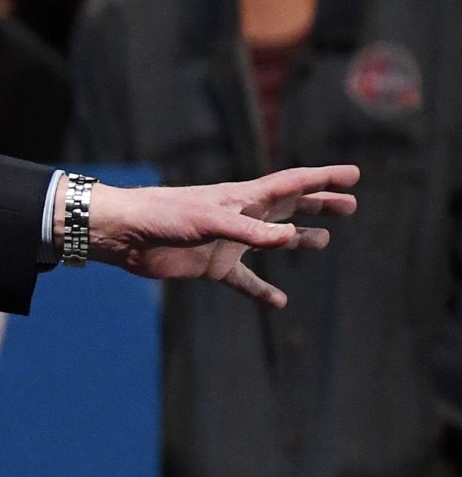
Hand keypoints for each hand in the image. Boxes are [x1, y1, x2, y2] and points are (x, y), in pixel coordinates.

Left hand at [82, 166, 359, 307]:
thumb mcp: (209, 221)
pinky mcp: (211, 265)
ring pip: (271, 241)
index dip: (324, 179)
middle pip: (289, 208)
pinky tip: (279, 302)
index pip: (292, 184)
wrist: (123, 234)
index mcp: (243, 198)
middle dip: (319, 205)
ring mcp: (227, 242)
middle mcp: (240, 217)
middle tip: (350, 206)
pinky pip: (243, 281)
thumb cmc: (162, 216)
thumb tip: (292, 237)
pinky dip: (261, 291)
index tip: (354, 174)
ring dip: (297, 239)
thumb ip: (250, 231)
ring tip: (322, 241)